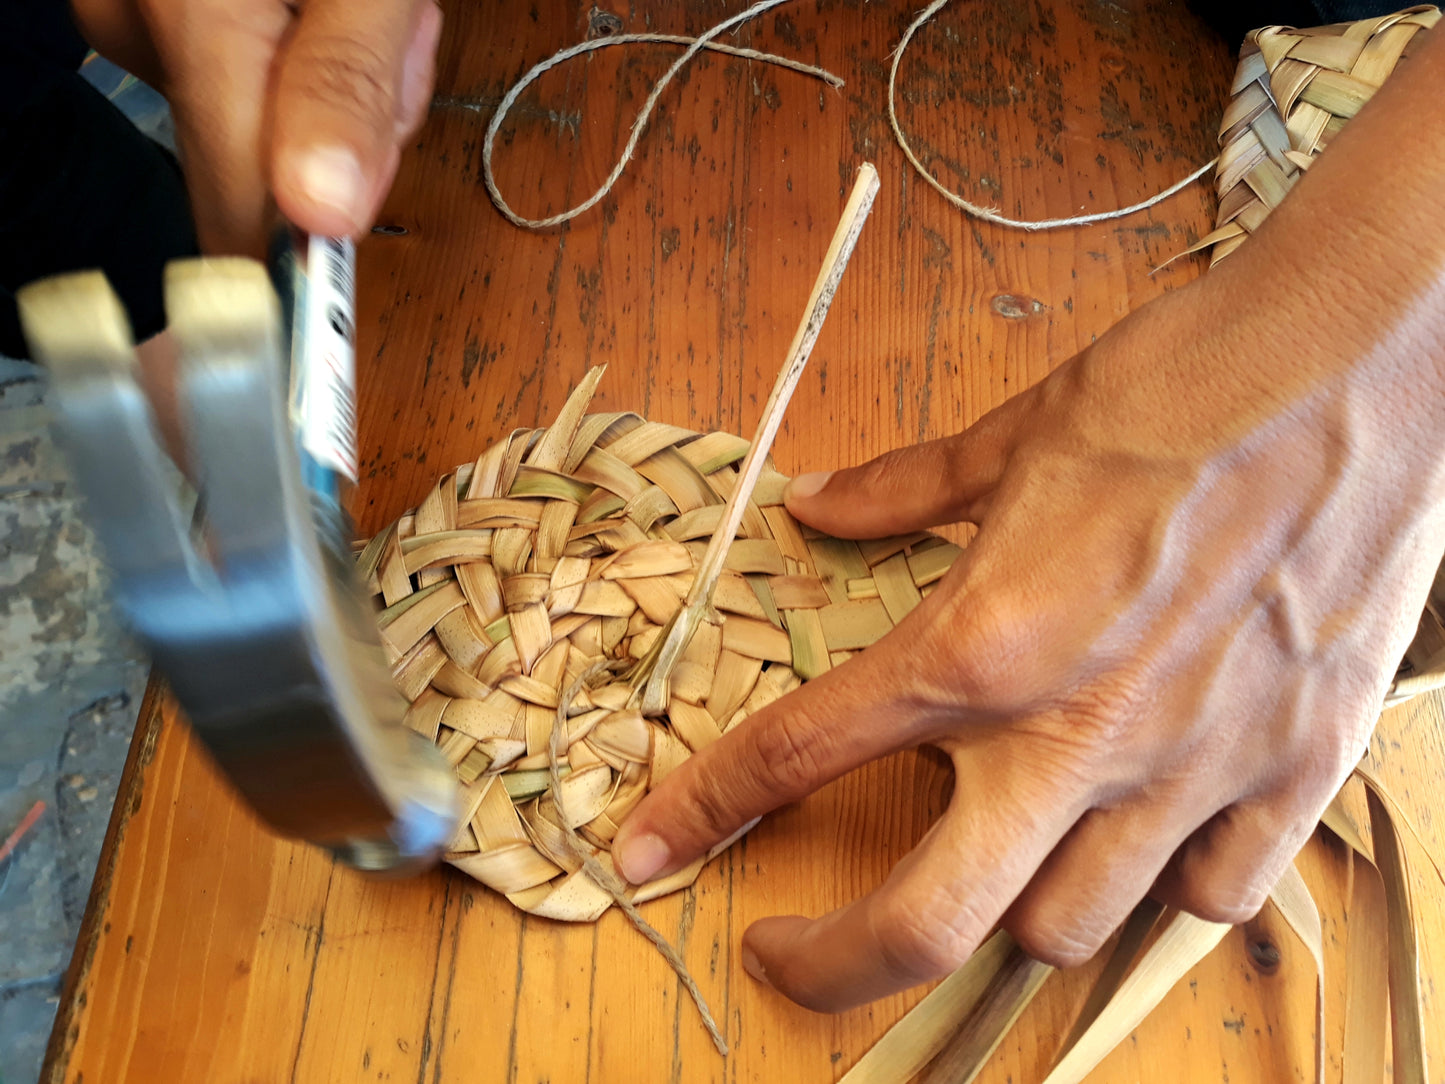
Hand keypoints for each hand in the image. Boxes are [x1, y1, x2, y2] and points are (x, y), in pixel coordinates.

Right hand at [71, 0, 442, 254]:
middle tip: (391, 41)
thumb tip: (323, 210)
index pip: (234, 201)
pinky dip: (289, 48)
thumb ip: (350, 83)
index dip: (288, 255)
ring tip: (353, 1)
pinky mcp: (154, 11)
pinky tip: (307, 0)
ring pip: (249, 114)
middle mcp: (138, 18)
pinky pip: (231, 71)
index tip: (325, 284)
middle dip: (339, 128)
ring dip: (325, 82)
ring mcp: (133, 12)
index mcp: (199, 12)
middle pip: (250, 161)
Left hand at [611, 268, 1444, 1010]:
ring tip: (988, 854)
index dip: (702, 811)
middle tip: (788, 956)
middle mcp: (1074, 733)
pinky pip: (1207, 897)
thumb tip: (817, 507)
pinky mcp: (1292, 770)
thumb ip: (903, 491)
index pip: (799, 753)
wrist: (1350, 362)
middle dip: (833, 965)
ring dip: (1006, 906)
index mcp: (982, 643)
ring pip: (1064, 929)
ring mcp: (1188, 770)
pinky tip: (1141, 834)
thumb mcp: (1013, 434)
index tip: (646, 853)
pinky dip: (1157, 886)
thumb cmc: (1178, 387)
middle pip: (928, 924)